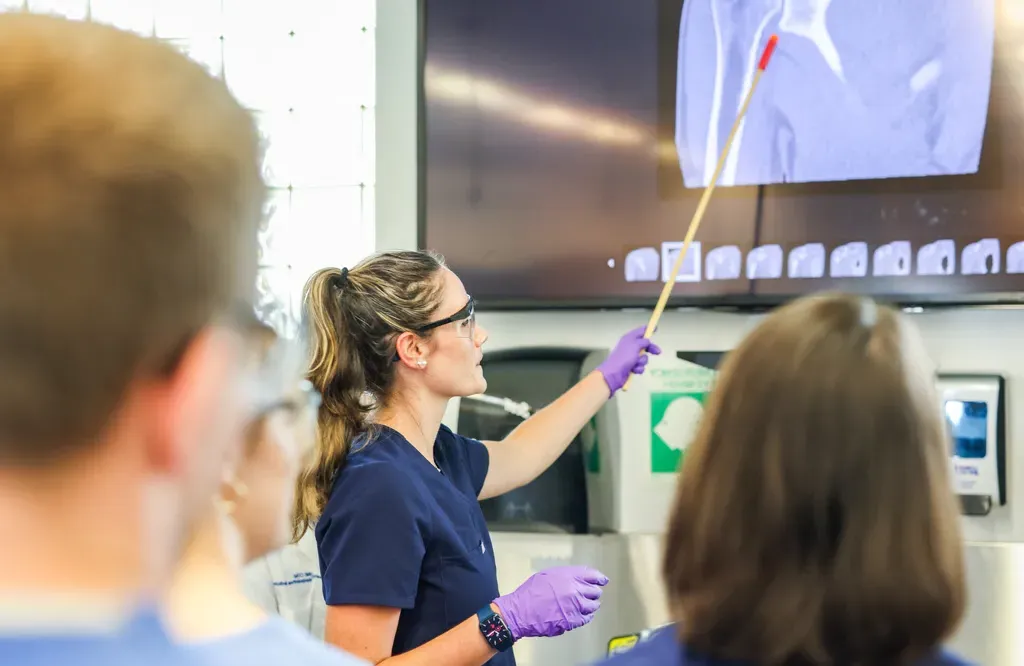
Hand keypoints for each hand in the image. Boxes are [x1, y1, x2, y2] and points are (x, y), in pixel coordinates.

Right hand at [493, 566, 608, 639]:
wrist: (520, 611)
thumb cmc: (530, 593)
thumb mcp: (547, 575)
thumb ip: (566, 575)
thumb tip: (578, 578)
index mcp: (569, 576)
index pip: (593, 575)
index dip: (599, 578)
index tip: (603, 581)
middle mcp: (574, 589)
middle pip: (595, 591)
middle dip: (594, 592)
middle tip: (591, 594)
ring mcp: (575, 606)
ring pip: (593, 606)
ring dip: (591, 605)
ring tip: (587, 605)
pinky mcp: (572, 620)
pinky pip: (586, 618)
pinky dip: (586, 616)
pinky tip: (583, 614)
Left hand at [597, 327, 661, 394]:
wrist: (614, 374)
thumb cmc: (624, 357)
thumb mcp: (635, 345)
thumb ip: (643, 341)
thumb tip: (647, 341)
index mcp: (629, 338)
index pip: (640, 331)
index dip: (648, 329)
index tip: (656, 328)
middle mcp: (630, 346)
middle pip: (645, 345)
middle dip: (650, 349)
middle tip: (658, 352)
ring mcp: (631, 357)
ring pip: (644, 357)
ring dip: (642, 361)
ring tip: (635, 363)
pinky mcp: (631, 367)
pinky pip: (640, 366)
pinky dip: (638, 368)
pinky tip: (633, 370)